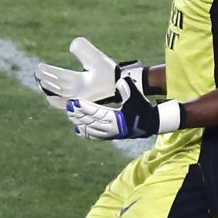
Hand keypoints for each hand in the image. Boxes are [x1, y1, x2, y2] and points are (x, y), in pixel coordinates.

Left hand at [35, 37, 143, 109]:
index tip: (39, 66)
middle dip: (44, 78)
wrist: (121, 87)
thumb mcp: (97, 56)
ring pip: (57, 94)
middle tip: (38, 71)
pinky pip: (63, 105)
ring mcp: (77, 101)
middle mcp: (75, 94)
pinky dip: (55, 101)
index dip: (46, 71)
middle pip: (54, 85)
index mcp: (77, 82)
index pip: (56, 75)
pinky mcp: (80, 104)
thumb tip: (71, 46)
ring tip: (41, 81)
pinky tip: (51, 98)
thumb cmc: (109, 71)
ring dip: (48, 87)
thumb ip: (83, 48)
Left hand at [66, 77, 184, 139]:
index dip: (85, 107)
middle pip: (91, 121)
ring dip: (79, 122)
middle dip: (79, 113)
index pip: (97, 112)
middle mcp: (113, 129)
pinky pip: (95, 136)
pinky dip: (86, 133)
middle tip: (68, 106)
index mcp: (118, 119)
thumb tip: (120, 81)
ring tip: (70, 114)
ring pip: (91, 129)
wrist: (149, 124)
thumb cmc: (142, 108)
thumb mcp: (136, 97)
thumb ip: (128, 88)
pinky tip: (78, 129)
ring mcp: (111, 134)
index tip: (75, 101)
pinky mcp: (110, 137)